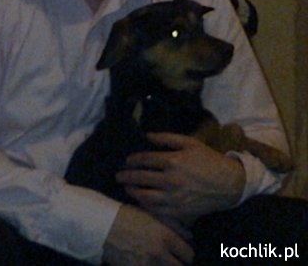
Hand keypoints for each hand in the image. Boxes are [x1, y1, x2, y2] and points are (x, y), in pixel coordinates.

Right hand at [103, 204, 193, 265]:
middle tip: (172, 260)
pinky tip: (149, 263)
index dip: (186, 254)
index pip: (188, 254)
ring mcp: (147, 265)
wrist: (103, 226)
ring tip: (161, 261)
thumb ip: (174, 225)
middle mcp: (159, 253)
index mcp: (165, 236)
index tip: (182, 253)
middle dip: (178, 264)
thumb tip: (190, 236)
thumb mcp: (152, 215)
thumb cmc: (128, 217)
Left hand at [116, 132, 245, 223]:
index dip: (134, 160)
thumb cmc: (208, 160)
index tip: (127, 160)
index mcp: (174, 161)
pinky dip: (145, 205)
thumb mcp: (190, 143)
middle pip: (142, 178)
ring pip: (146, 196)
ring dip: (132, 191)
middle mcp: (172, 180)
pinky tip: (140, 200)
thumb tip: (147, 135)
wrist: (228, 184)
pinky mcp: (179, 211)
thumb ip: (167, 138)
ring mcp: (175, 198)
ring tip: (126, 187)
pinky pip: (157, 210)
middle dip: (127, 176)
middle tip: (118, 175)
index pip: (146, 160)